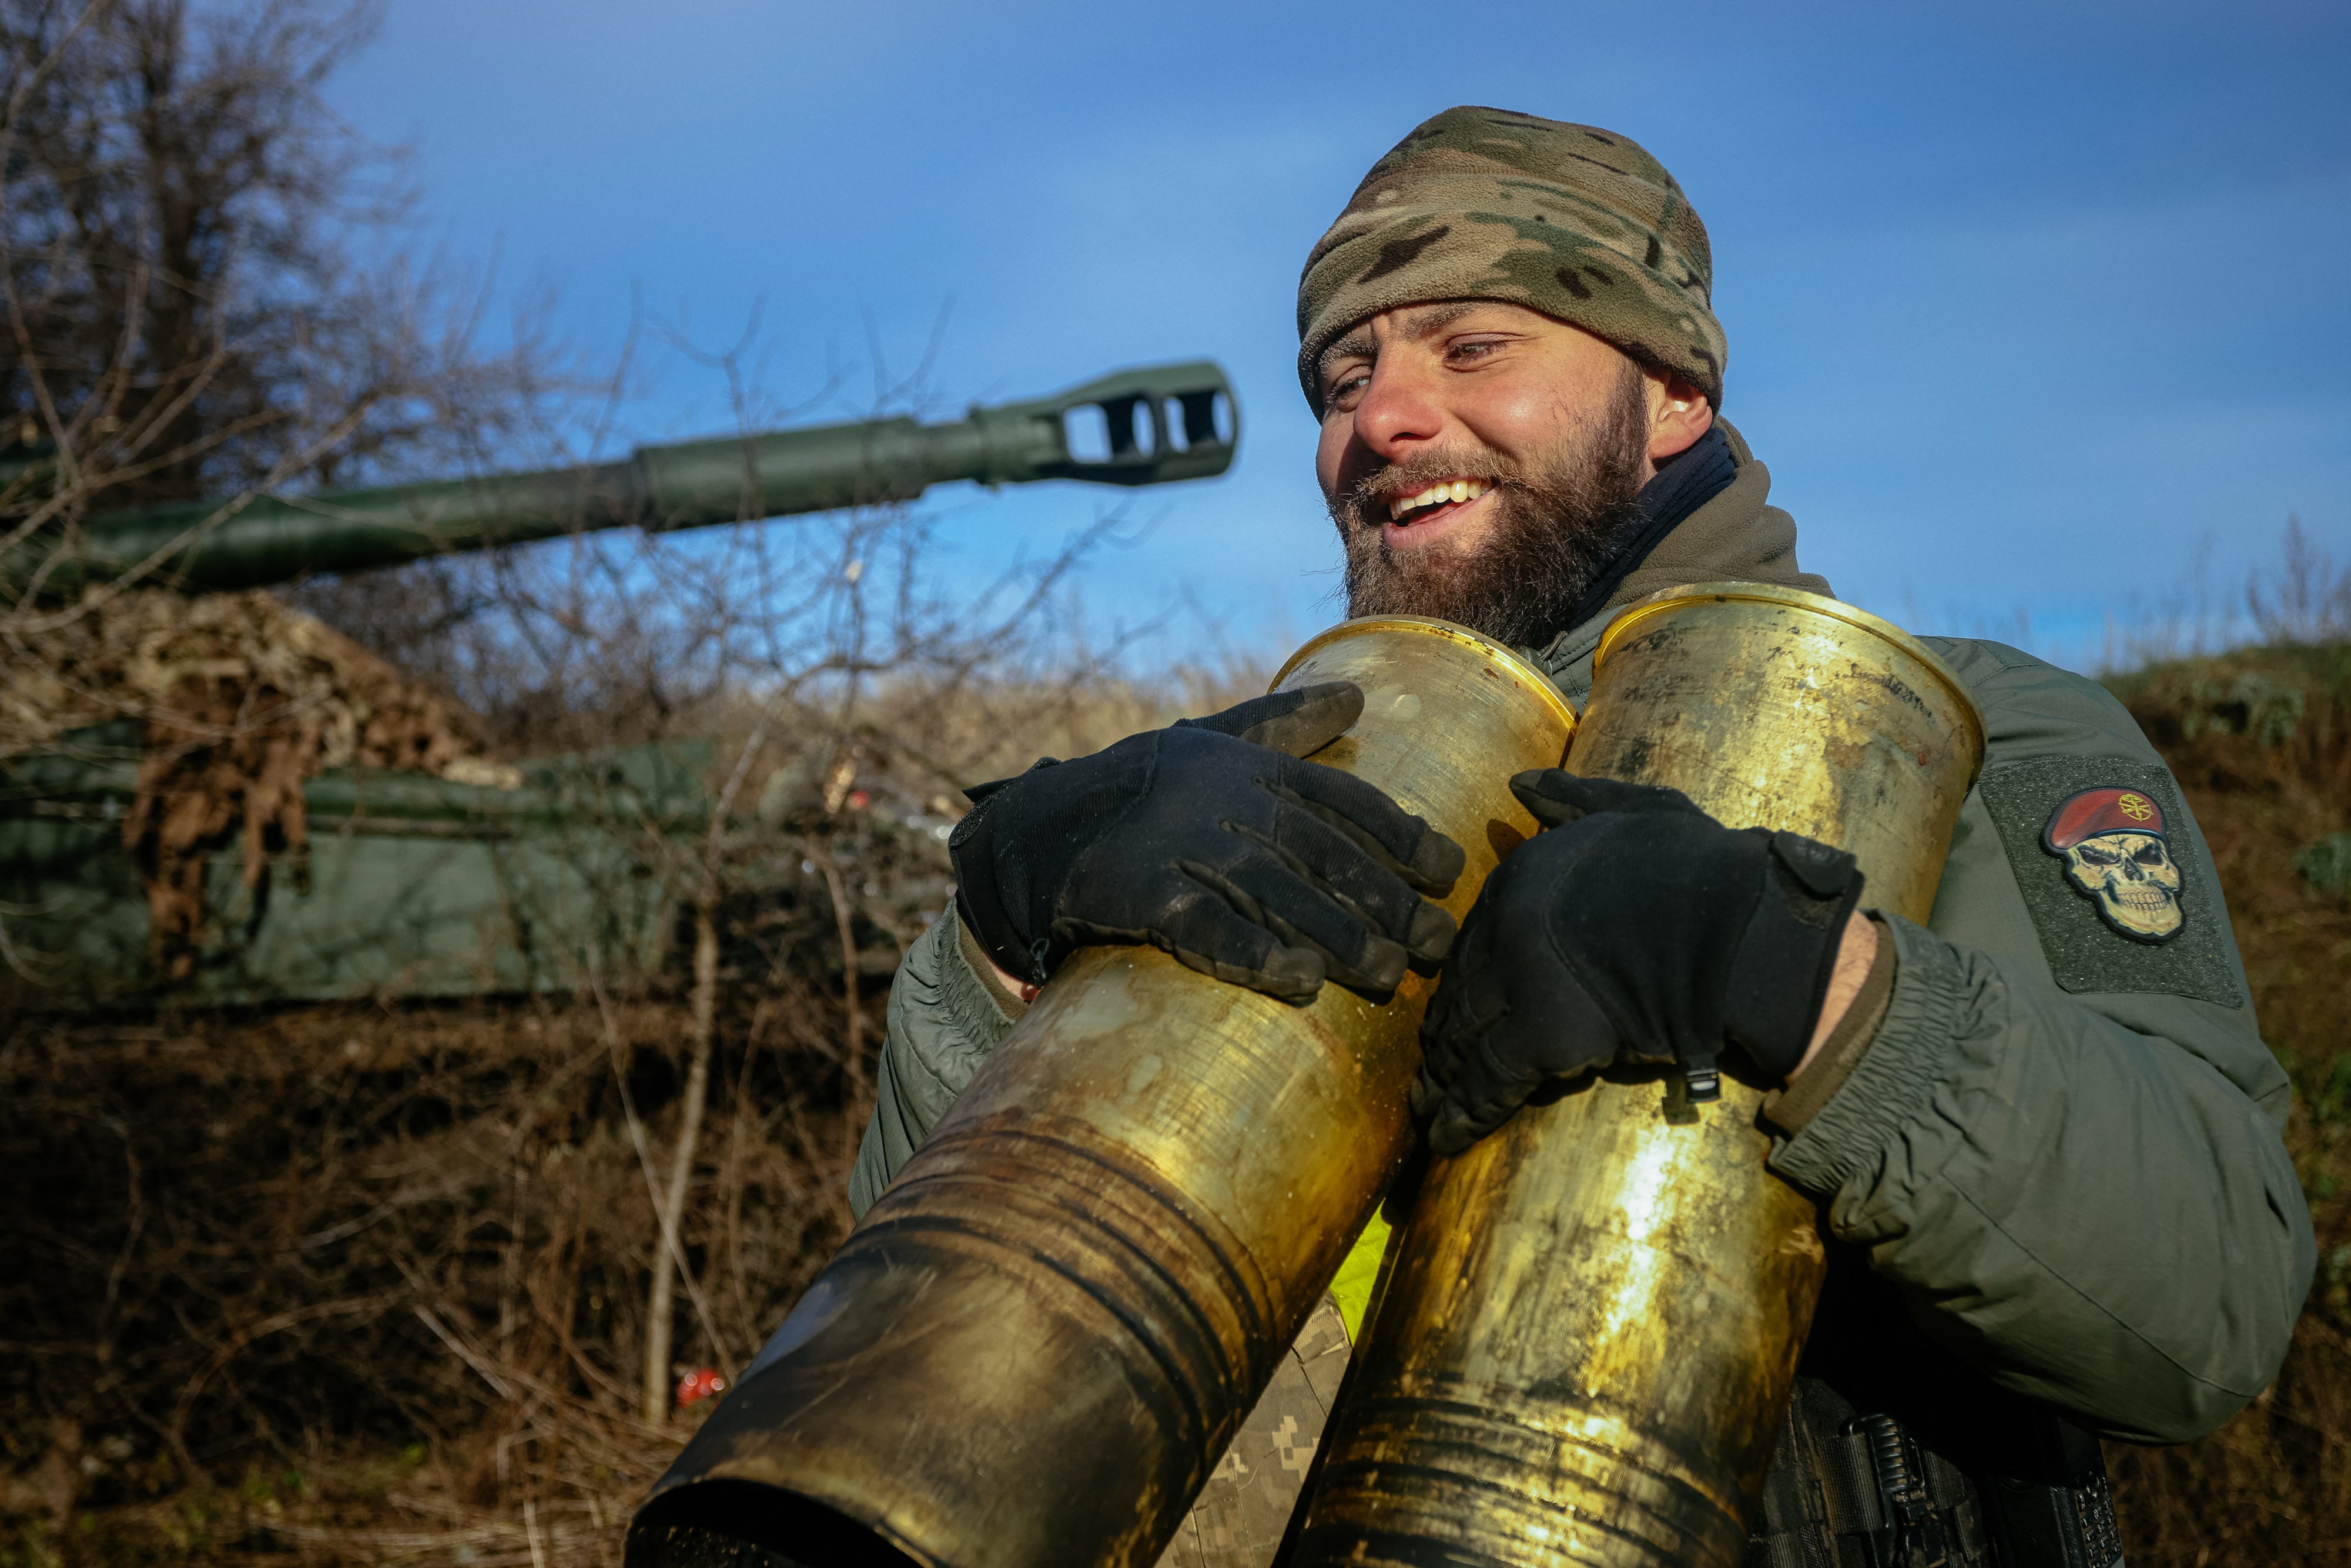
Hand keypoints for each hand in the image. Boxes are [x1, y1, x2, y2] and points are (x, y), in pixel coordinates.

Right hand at [949, 682, 1465, 1004]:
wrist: (1044, 828)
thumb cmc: (1146, 788)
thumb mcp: (1215, 743)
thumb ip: (1287, 725)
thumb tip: (1357, 694)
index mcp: (1252, 769)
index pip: (1343, 800)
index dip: (1401, 836)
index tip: (1448, 872)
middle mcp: (1227, 802)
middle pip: (1323, 854)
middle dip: (1387, 901)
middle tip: (1439, 945)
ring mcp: (1185, 847)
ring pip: (1277, 893)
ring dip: (1339, 936)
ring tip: (1387, 974)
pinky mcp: (1143, 895)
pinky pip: (1206, 928)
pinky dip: (1254, 954)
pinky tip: (1300, 982)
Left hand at [1411, 769, 1863, 1154]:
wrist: (1735, 928)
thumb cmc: (1701, 867)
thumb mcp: (1637, 809)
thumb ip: (1575, 798)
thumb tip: (1522, 784)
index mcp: (1524, 875)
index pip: (1475, 937)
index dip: (1466, 977)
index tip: (1455, 1003)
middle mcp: (1505, 926)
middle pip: (1460, 990)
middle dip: (1442, 1033)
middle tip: (1427, 1066)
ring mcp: (1517, 982)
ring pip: (1462, 1039)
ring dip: (1441, 1078)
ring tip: (1425, 1108)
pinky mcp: (1539, 1038)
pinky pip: (1485, 1082)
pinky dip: (1461, 1113)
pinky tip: (1443, 1137)